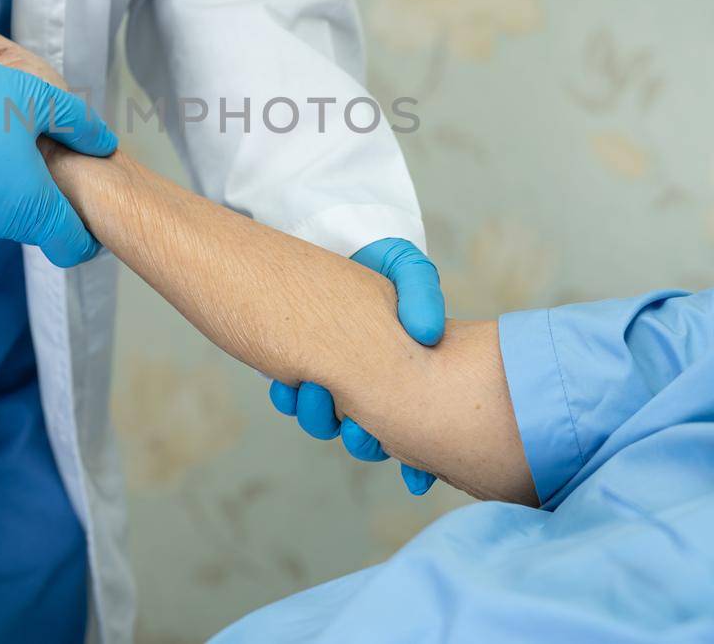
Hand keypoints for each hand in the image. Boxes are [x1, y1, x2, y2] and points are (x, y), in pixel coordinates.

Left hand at [268, 237, 444, 494]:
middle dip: (365, 442)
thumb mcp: (408, 268)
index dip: (419, 459)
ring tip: (313, 393)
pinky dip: (289, 398)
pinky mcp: (295, 366)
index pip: (419, 427)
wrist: (317, 240)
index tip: (414, 473)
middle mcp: (373, 382)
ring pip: (330, 424)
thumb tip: (427, 332)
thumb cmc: (373, 257)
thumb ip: (423, 293)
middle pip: (373, 438)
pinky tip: (286, 383)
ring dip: (322, 420)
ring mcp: (334, 378)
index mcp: (407, 371)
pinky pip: (293, 399)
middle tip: (357, 428)